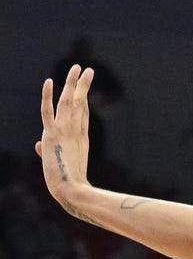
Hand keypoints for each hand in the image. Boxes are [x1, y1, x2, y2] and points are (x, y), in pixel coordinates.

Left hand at [36, 64, 93, 204]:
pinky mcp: (52, 135)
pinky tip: (49, 82)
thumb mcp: (60, 163)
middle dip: (82, 84)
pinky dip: (48, 96)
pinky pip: (48, 111)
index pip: (82, 112)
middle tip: (87, 69)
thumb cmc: (70, 183)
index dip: (83, 96)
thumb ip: (49, 150)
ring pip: (68, 102)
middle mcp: (75, 130)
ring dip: (72, 83)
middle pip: (79, 102)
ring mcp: (65, 131)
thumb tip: (37, 144)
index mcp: (81, 137)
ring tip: (77, 68)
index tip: (84, 84)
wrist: (72, 190)